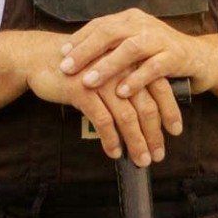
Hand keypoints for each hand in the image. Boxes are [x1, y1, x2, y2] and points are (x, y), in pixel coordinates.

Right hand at [21, 32, 179, 165]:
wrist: (42, 58)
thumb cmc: (79, 67)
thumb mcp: (108, 70)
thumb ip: (127, 83)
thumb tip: (149, 111)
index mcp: (131, 61)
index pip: (160, 87)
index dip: (170, 111)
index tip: (175, 131)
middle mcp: (120, 69)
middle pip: (146, 106)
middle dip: (154, 134)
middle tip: (158, 154)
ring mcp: (102, 79)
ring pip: (127, 116)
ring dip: (136, 142)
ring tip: (141, 159)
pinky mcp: (83, 90)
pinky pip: (103, 120)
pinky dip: (111, 139)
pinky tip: (115, 152)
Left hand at [59, 8, 211, 107]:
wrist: (202, 58)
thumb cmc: (160, 55)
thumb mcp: (134, 47)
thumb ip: (112, 49)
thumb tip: (76, 60)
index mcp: (131, 19)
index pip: (100, 25)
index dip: (79, 39)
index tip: (61, 55)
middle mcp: (144, 24)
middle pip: (110, 33)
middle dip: (86, 51)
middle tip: (66, 68)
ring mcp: (161, 38)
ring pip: (130, 49)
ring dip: (107, 66)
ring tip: (88, 82)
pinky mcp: (176, 56)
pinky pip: (154, 67)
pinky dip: (137, 79)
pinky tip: (122, 92)